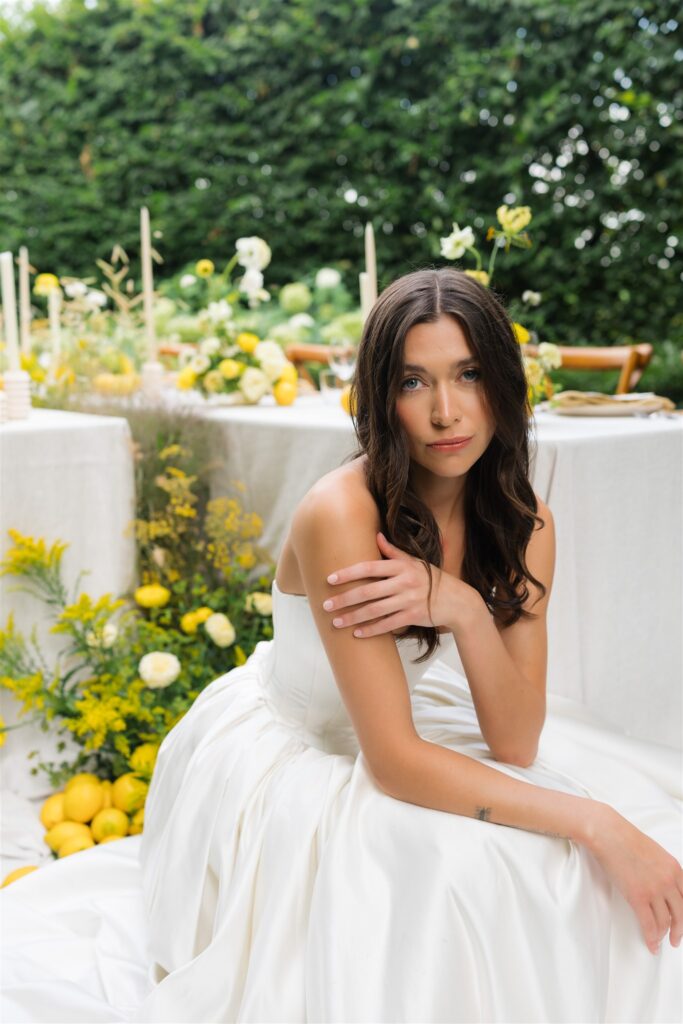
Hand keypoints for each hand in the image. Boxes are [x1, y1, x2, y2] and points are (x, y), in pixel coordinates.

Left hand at [322, 532, 479, 637]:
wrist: (457, 600)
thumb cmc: (432, 579)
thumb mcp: (415, 562)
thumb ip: (394, 552)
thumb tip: (377, 536)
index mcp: (402, 566)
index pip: (369, 567)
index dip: (349, 573)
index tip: (330, 579)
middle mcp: (404, 582)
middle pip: (368, 591)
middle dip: (344, 599)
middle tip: (325, 605)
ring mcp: (409, 600)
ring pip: (374, 610)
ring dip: (352, 617)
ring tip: (335, 622)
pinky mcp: (414, 617)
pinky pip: (387, 625)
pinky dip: (371, 630)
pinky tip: (356, 633)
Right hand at [587, 804, 682, 953]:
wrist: (608, 833)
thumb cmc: (626, 839)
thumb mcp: (656, 853)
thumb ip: (664, 871)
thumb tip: (663, 887)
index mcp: (675, 869)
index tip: (682, 923)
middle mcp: (669, 881)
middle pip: (681, 914)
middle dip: (679, 930)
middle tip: (676, 939)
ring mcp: (654, 889)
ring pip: (665, 921)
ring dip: (663, 935)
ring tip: (659, 940)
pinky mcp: (638, 896)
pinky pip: (649, 924)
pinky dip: (651, 938)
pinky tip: (651, 944)